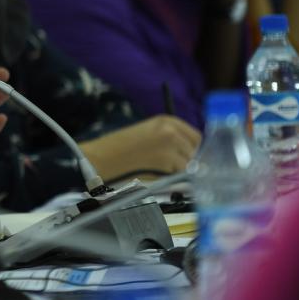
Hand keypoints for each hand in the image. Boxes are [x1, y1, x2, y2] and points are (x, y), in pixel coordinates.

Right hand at [80, 115, 201, 181]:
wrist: (101, 158)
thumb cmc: (120, 147)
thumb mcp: (147, 133)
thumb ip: (171, 140)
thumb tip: (197, 158)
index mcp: (167, 120)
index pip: (196, 137)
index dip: (191, 149)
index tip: (185, 157)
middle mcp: (172, 131)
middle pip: (195, 151)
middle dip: (187, 161)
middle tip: (168, 167)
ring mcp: (171, 147)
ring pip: (189, 165)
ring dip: (178, 171)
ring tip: (156, 170)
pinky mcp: (167, 164)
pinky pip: (179, 176)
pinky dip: (171, 179)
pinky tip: (154, 174)